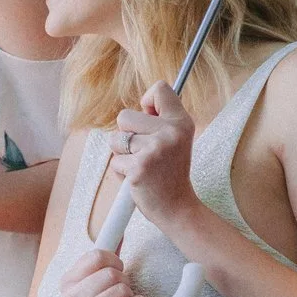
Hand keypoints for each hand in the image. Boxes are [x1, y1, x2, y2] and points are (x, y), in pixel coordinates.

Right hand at [59, 248, 146, 296]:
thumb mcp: (102, 281)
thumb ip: (107, 256)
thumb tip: (119, 228)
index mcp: (66, 283)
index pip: (97, 256)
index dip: (114, 262)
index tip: (116, 273)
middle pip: (110, 274)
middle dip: (124, 282)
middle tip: (120, 295)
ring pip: (121, 290)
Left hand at [108, 83, 198, 231]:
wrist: (177, 207)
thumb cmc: (170, 172)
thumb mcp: (175, 139)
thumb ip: (160, 119)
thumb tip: (142, 104)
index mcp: (181, 122)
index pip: (159, 89)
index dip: (147, 103)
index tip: (150, 119)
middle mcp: (170, 132)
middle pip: (124, 115)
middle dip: (127, 134)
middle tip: (145, 151)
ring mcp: (154, 150)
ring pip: (115, 138)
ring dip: (122, 154)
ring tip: (141, 164)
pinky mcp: (139, 168)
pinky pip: (115, 160)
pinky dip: (121, 171)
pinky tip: (138, 177)